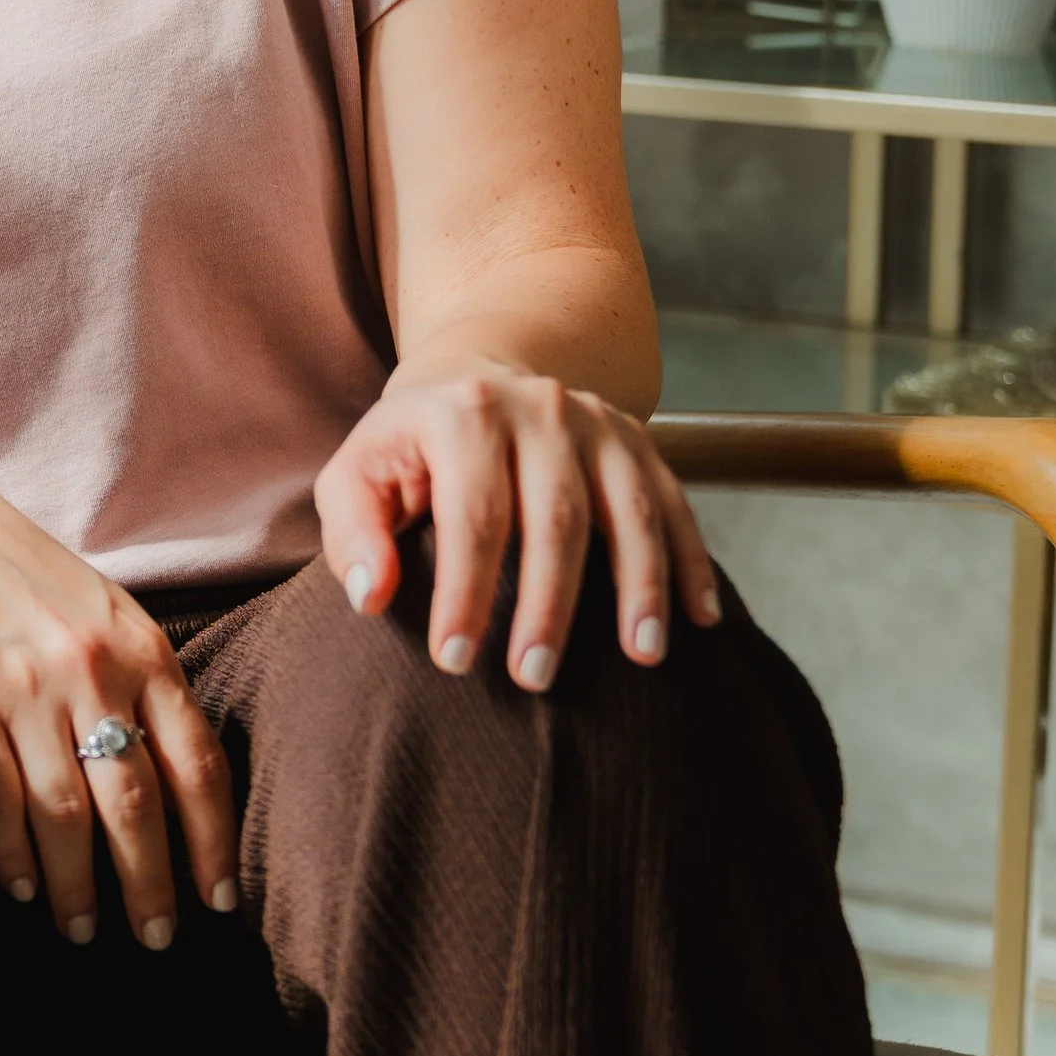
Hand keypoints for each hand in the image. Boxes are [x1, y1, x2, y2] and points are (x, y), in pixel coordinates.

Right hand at [0, 444, 237, 945]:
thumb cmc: (24, 572)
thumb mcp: (106, 609)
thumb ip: (145, 681)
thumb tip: (182, 775)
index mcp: (143, 649)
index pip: (197, 763)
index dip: (212, 842)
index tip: (220, 901)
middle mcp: (92, 671)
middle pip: (135, 803)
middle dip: (150, 885)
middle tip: (157, 940)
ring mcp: (26, 688)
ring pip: (66, 814)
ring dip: (78, 887)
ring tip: (84, 933)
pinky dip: (12, 855)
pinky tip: (22, 891)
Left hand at [312, 358, 720, 692]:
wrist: (474, 379)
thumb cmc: (408, 450)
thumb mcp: (357, 476)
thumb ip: (354, 534)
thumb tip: (372, 597)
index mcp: (464, 414)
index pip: (472, 514)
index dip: (465, 591)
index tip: (455, 660)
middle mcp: (540, 408)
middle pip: (556, 516)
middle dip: (550, 604)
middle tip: (534, 676)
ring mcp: (597, 422)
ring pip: (630, 509)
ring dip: (640, 587)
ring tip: (642, 657)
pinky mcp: (637, 440)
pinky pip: (674, 503)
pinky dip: (690, 561)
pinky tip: (701, 620)